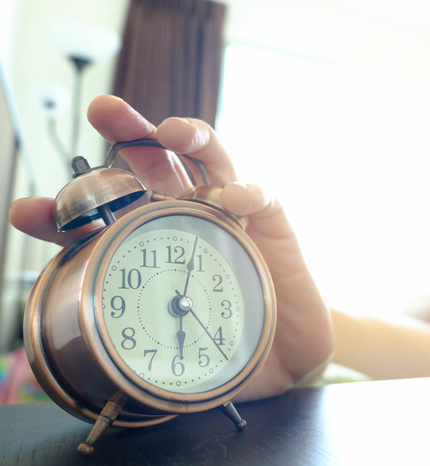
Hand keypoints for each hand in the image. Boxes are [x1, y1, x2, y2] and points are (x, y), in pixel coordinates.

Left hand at [10, 95, 333, 400]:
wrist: (282, 355)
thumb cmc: (221, 337)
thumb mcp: (168, 332)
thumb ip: (132, 311)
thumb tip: (66, 312)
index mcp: (157, 238)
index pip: (113, 211)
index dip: (73, 207)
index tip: (31, 211)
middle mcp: (192, 217)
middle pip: (161, 162)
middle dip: (131, 133)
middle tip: (105, 110)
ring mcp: (235, 218)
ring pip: (214, 161)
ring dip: (193, 138)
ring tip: (171, 133)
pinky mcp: (275, 228)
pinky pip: (265, 200)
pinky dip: (250, 193)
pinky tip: (235, 198)